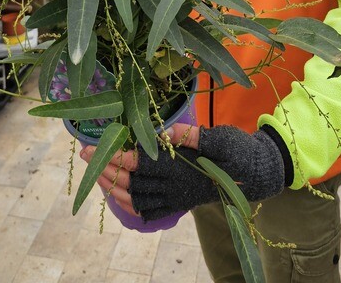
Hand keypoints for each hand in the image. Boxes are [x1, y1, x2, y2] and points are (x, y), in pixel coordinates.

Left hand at [81, 123, 285, 221]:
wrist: (256, 174)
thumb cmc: (238, 150)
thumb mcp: (220, 137)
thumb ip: (193, 135)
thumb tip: (166, 129)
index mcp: (182, 169)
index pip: (141, 163)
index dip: (117, 155)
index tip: (95, 146)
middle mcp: (176, 187)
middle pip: (133, 180)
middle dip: (106, 168)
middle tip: (83, 154)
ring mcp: (177, 198)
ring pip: (137, 197)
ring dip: (113, 186)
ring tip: (96, 173)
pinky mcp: (181, 203)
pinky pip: (151, 211)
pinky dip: (131, 205)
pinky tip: (119, 196)